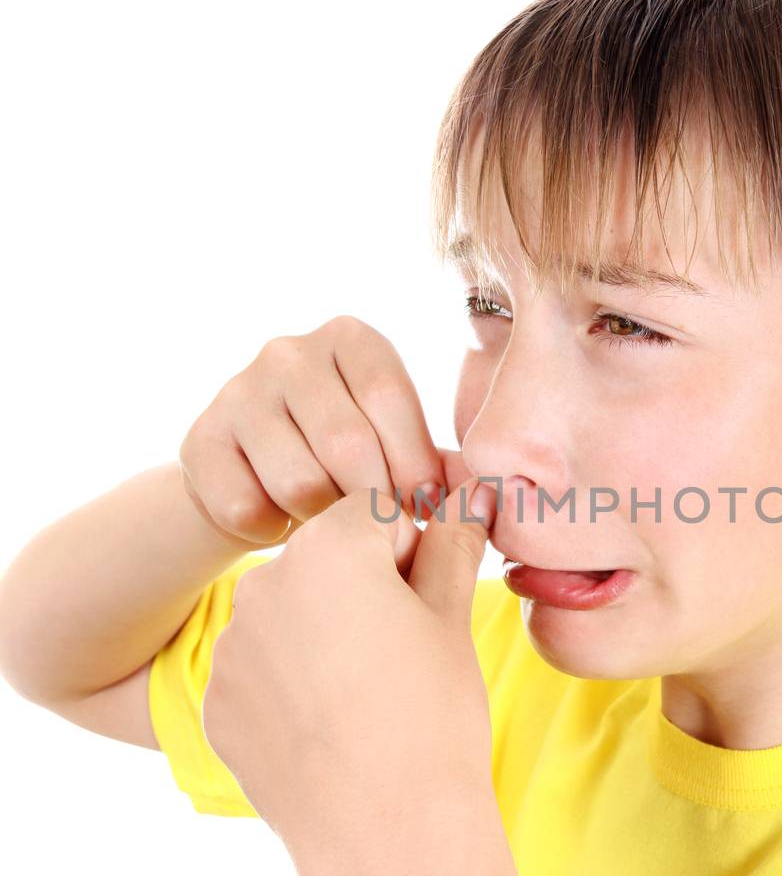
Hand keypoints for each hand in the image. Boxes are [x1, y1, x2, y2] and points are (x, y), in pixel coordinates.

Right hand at [178, 313, 468, 546]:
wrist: (252, 479)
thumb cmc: (347, 464)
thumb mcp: (395, 448)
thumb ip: (437, 464)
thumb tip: (488, 497)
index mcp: (351, 339)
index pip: (388, 397)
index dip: (413, 463)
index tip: (424, 510)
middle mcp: (289, 352)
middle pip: (346, 441)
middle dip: (373, 502)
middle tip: (383, 535)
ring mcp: (237, 391)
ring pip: (298, 480)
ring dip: (324, 523)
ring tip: (334, 530)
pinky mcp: (199, 439)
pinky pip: (248, 506)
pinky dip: (273, 532)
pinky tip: (282, 525)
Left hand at [200, 475, 497, 866]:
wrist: (385, 835)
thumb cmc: (431, 721)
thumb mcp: (453, 621)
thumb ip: (453, 544)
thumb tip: (470, 492)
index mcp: (329, 547)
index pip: (379, 513)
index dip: (414, 556)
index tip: (427, 611)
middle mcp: (264, 582)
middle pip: (328, 561)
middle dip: (364, 591)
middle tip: (402, 662)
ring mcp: (232, 645)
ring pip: (293, 616)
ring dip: (325, 638)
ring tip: (366, 703)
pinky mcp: (217, 700)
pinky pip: (263, 671)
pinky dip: (294, 689)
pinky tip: (330, 732)